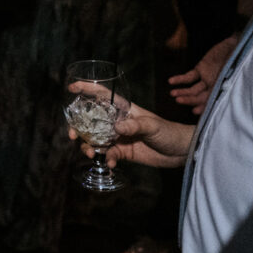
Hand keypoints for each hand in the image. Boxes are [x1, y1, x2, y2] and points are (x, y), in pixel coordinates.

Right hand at [68, 99, 192, 169]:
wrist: (182, 152)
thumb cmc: (169, 132)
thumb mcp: (153, 126)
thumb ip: (135, 125)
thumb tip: (116, 127)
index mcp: (123, 110)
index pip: (102, 95)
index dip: (86, 90)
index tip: (71, 89)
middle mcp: (117, 122)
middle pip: (91, 121)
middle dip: (79, 127)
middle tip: (73, 136)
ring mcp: (119, 137)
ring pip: (96, 140)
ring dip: (89, 146)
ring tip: (90, 153)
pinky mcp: (123, 152)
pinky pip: (108, 154)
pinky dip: (106, 159)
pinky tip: (110, 163)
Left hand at [169, 34, 236, 113]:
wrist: (238, 45)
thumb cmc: (241, 61)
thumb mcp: (237, 73)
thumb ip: (230, 84)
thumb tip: (225, 98)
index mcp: (224, 90)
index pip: (212, 102)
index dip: (204, 107)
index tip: (194, 111)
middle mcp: (215, 87)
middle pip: (200, 97)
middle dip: (189, 99)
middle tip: (178, 100)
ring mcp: (207, 78)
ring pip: (193, 88)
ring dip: (183, 92)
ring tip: (173, 94)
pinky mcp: (201, 69)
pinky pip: (189, 77)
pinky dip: (180, 79)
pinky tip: (171, 81)